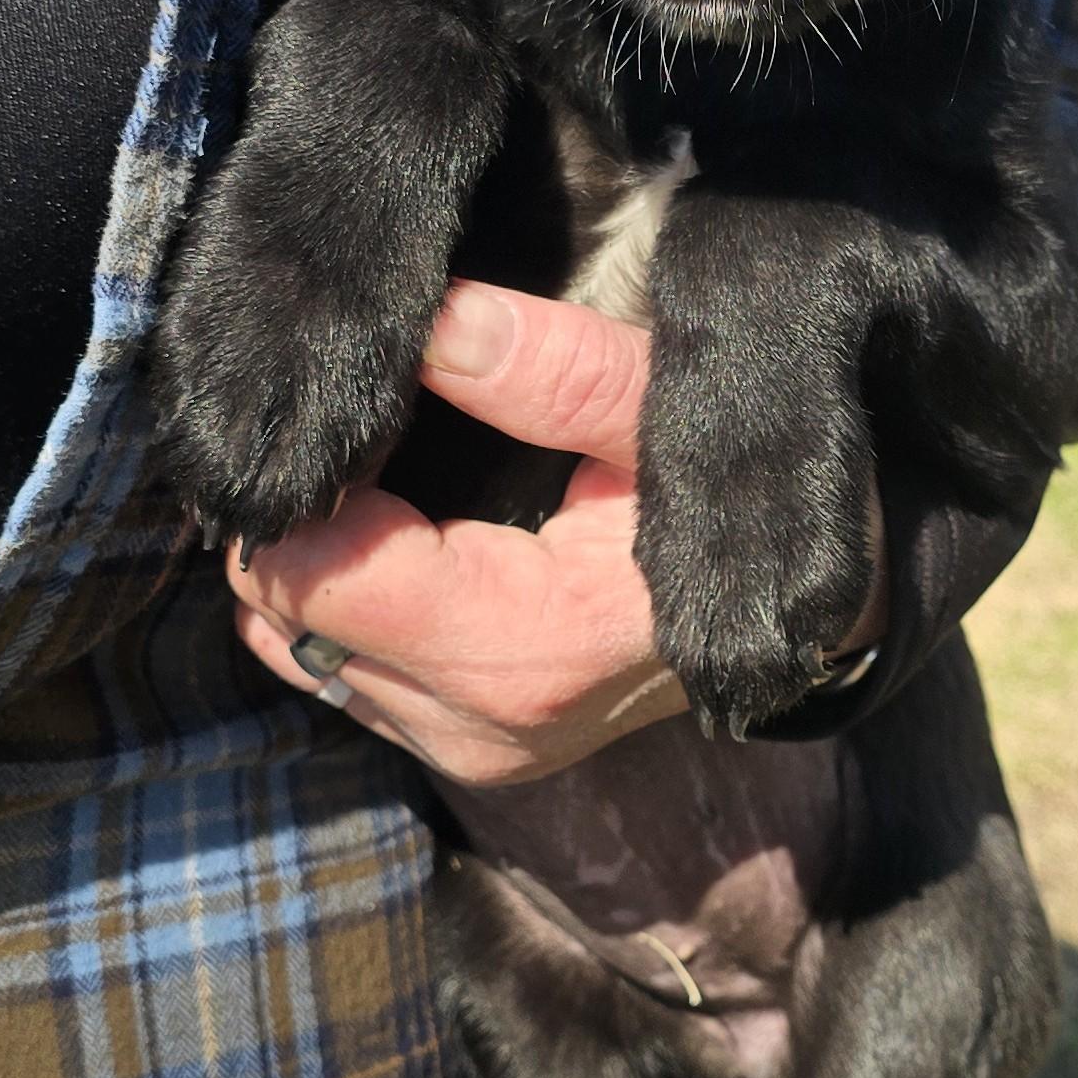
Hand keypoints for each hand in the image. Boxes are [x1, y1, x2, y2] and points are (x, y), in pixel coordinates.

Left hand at [229, 281, 886, 790]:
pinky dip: (339, 605)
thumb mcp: (662, 408)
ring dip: (314, 564)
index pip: (322, 575)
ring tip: (374, 482)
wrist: (792, 612)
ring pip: (293, 648)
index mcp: (524, 644)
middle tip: (355, 435)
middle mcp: (478, 722)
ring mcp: (464, 750)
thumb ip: (554, 370)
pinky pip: (334, 673)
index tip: (357, 411)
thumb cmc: (729, 495)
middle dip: (301, 518)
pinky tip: (393, 537)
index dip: (315, 482)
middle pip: (285, 614)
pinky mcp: (459, 750)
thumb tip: (435, 326)